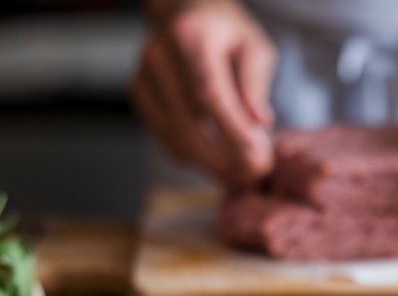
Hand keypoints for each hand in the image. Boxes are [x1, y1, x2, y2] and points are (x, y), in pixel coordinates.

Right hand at [132, 0, 275, 184]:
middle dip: (223, 157)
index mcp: (190, 38)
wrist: (183, 12)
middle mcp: (159, 56)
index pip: (210, 94)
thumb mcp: (252, 45)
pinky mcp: (139, 94)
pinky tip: (214, 165)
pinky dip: (190, 157)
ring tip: (238, 177)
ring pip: (175, 135)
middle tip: (252, 176)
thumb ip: (255, 82)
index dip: (233, 132)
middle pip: (188, 121)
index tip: (257, 158)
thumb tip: (258, 122)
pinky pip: (164, 136)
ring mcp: (144, 77)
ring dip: (208, 164)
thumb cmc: (223, 31)